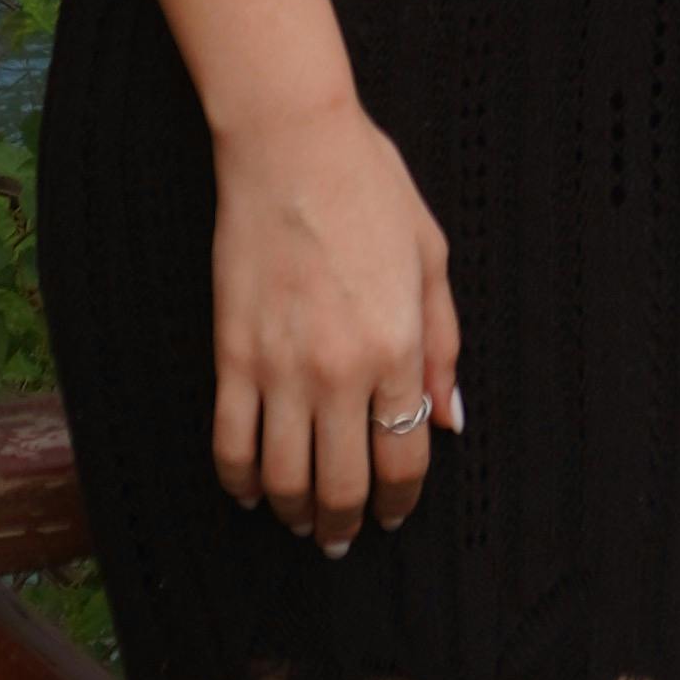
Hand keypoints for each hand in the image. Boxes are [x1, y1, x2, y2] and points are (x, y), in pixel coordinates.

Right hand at [209, 96, 462, 553]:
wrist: (291, 144)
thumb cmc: (369, 189)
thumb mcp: (431, 258)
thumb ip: (442, 345)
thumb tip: (448, 420)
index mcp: (398, 348)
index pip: (403, 461)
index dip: (399, 503)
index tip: (393, 518)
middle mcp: (340, 371)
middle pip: (342, 486)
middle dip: (345, 524)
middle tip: (344, 535)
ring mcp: (280, 367)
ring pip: (283, 479)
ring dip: (294, 514)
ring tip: (301, 521)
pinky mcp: (231, 355)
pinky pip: (230, 443)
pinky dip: (238, 481)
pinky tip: (249, 491)